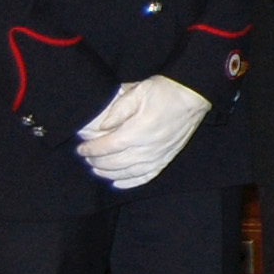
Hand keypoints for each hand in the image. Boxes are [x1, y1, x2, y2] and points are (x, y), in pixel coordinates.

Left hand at [77, 75, 212, 187]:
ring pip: (129, 172)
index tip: (81, 148)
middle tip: (86, 158)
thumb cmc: (165, 91)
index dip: (92, 150)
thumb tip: (102, 126)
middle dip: (97, 162)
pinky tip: (118, 182)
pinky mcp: (167, 158)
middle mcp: (149, 147)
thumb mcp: (139, 91)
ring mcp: (159, 155)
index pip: (109, 146)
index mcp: (139, 130)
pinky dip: (131, 182)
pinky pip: (146, 176)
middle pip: (116, 162)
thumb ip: (118, 108)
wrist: (192, 96)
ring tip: (97, 170)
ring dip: (109, 174)